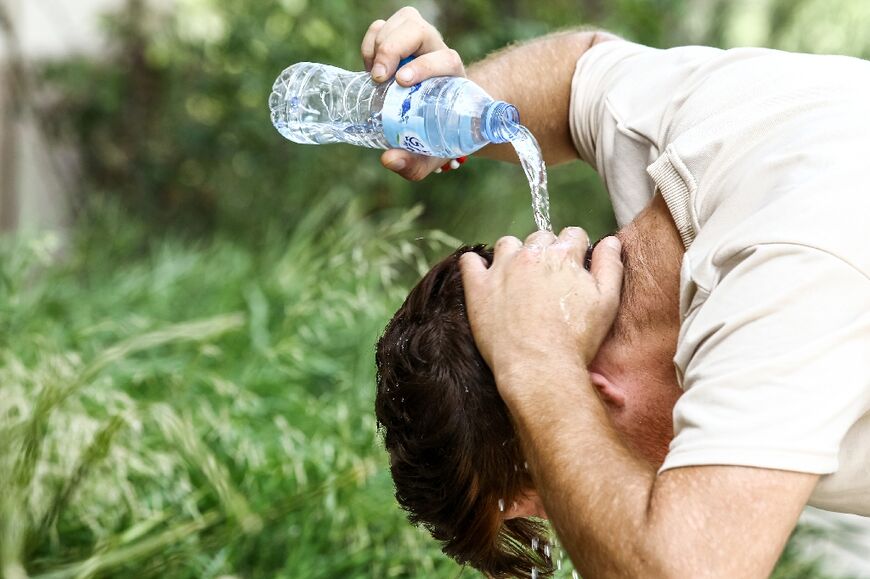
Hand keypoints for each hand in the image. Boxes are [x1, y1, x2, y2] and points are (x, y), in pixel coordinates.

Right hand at [361, 7, 465, 180]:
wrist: (438, 120)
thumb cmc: (437, 138)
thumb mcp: (428, 156)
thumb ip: (412, 163)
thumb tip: (389, 159)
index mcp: (453, 79)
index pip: (446, 59)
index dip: (425, 66)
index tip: (402, 82)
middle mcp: (437, 54)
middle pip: (419, 28)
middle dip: (394, 47)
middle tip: (378, 77)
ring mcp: (418, 43)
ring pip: (403, 21)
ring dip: (381, 43)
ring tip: (374, 75)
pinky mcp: (399, 40)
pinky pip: (383, 26)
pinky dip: (370, 42)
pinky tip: (369, 68)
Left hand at [459, 227, 622, 396]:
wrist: (540, 368)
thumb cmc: (577, 339)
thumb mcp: (607, 302)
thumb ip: (610, 265)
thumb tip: (611, 240)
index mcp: (563, 255)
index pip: (572, 234)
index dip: (575, 249)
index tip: (573, 266)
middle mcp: (531, 254)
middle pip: (540, 237)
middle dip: (546, 252)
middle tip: (548, 279)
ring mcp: (502, 269)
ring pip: (507, 244)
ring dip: (514, 254)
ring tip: (518, 278)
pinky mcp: (478, 288)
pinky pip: (470, 261)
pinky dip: (475, 264)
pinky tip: (483, 274)